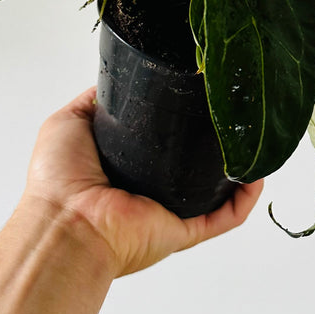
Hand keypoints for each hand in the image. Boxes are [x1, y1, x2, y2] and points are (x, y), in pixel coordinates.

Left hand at [23, 87, 262, 276]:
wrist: (64, 221)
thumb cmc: (57, 179)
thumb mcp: (69, 122)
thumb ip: (95, 101)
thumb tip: (116, 82)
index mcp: (126, 171)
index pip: (163, 147)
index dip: (183, 125)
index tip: (201, 100)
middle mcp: (151, 194)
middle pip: (194, 168)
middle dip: (216, 145)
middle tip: (233, 118)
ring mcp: (170, 213)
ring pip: (217, 193)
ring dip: (239, 171)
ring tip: (253, 142)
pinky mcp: (183, 231)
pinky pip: (225, 217)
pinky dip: (245, 199)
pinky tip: (257, 174)